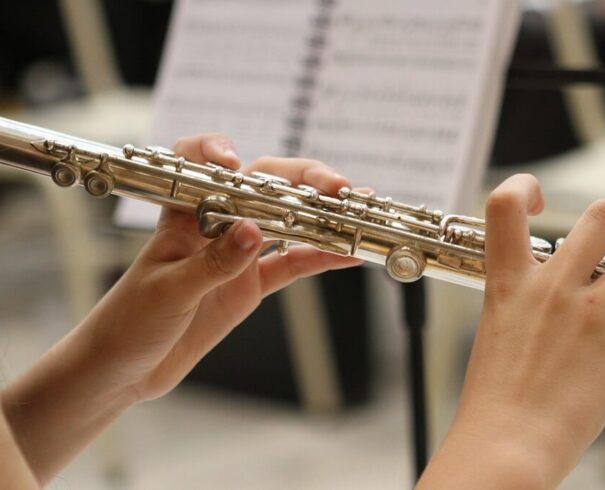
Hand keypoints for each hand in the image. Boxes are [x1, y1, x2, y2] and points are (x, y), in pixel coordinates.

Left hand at [81, 134, 360, 401]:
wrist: (124, 369)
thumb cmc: (129, 322)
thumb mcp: (168, 292)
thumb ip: (212, 263)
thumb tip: (253, 232)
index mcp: (183, 217)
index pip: (199, 166)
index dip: (217, 154)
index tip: (235, 162)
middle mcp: (215, 226)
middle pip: (263, 187)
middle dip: (302, 181)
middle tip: (336, 189)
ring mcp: (237, 254)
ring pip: (286, 223)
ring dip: (321, 217)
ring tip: (355, 213)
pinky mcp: (250, 284)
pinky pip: (292, 265)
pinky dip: (319, 258)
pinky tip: (347, 254)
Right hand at [419, 174, 604, 488]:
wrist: (506, 441)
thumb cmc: (495, 394)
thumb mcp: (497, 328)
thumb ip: (523, 298)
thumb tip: (552, 284)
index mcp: (509, 281)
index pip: (504, 204)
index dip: (524, 187)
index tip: (540, 199)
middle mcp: (552, 288)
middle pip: (601, 216)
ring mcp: (589, 316)